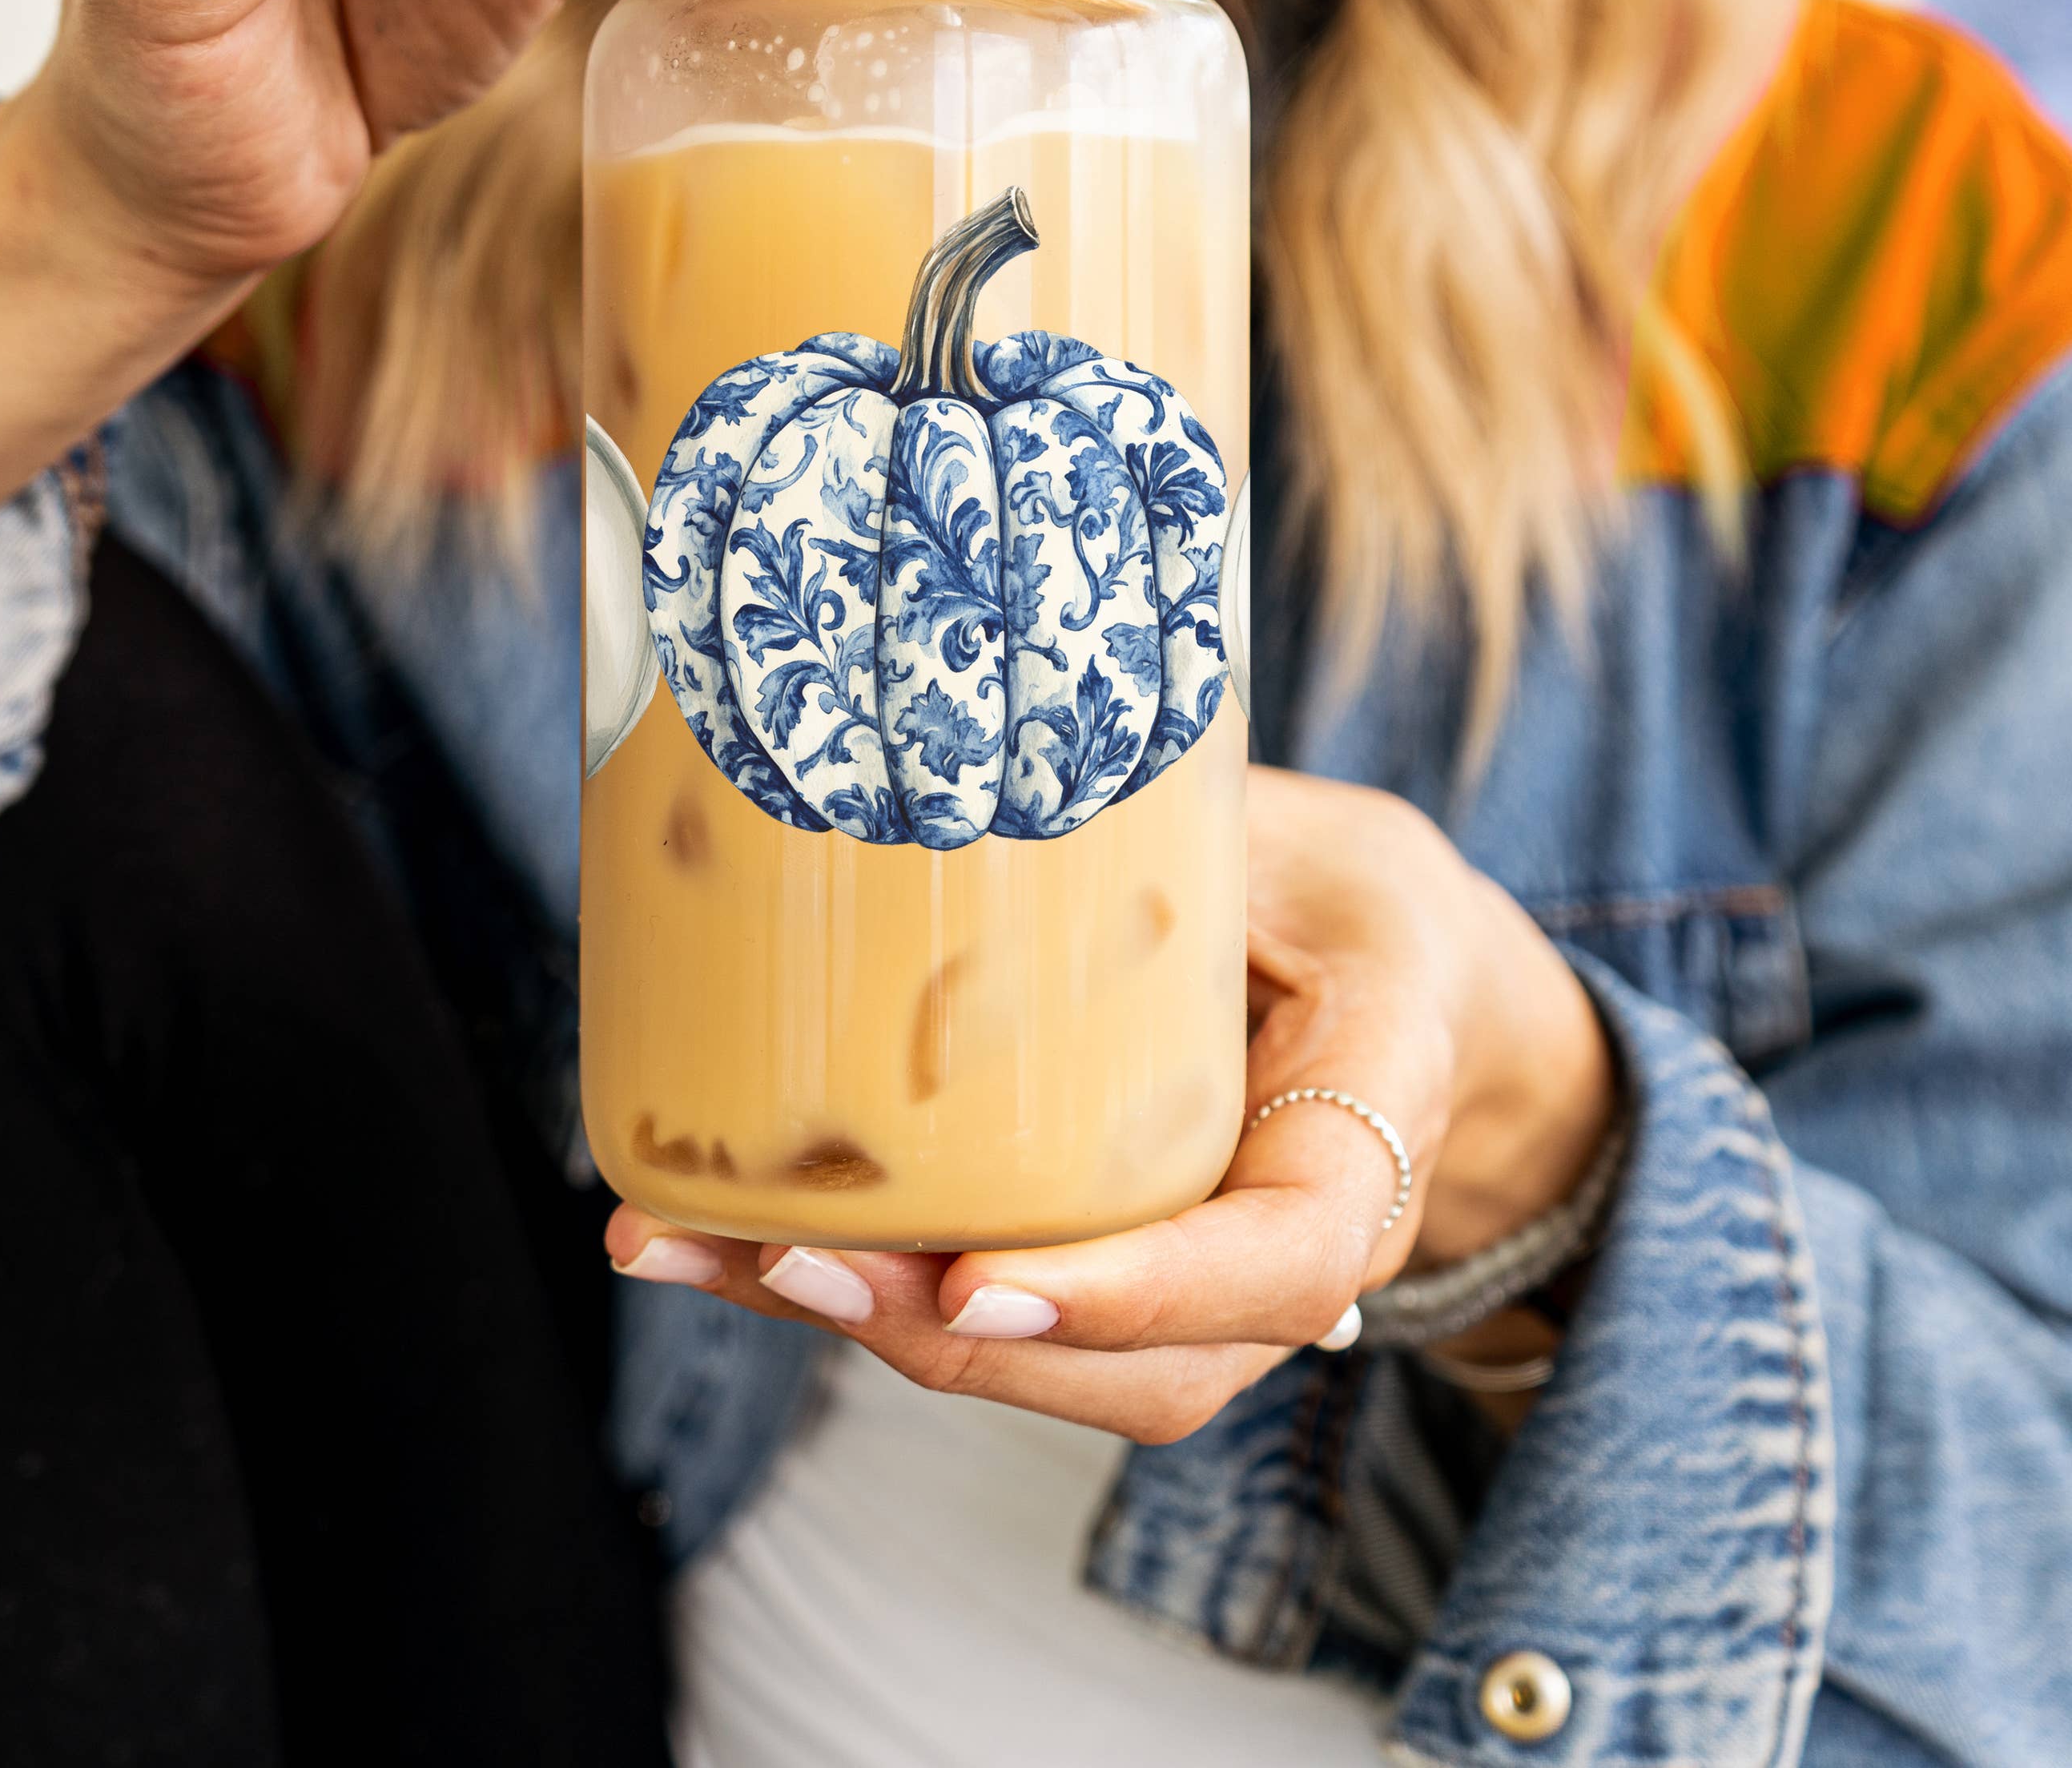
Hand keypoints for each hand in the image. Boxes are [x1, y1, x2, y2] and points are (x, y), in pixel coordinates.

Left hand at [605, 767, 1616, 1444]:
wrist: (1399, 992)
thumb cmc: (1355, 904)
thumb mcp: (1311, 843)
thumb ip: (1194, 820)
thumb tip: (983, 723)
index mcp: (1364, 1140)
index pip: (1281, 1263)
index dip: (1133, 1293)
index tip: (980, 1281)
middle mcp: (1282, 1254)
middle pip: (1137, 1366)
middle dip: (945, 1331)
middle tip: (786, 1261)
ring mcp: (1193, 1286)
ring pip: (1045, 1365)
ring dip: (862, 1321)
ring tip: (690, 1251)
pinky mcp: (1102, 1264)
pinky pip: (990, 1309)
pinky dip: (855, 1285)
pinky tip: (717, 1235)